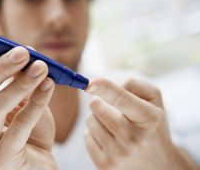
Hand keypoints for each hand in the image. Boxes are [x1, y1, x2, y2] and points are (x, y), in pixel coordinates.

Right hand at [0, 23, 56, 169]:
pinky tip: (49, 86)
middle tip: (22, 51)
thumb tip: (23, 52)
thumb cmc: (29, 130)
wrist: (39, 162)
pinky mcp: (0, 160)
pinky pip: (19, 126)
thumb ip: (17, 79)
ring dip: (20, 83)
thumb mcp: (21, 99)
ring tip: (42, 66)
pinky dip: (36, 102)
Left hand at [84, 78, 198, 169]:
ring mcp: (119, 154)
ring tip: (113, 124)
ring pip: (90, 120)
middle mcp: (134, 138)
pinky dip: (94, 133)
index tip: (89, 83)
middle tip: (111, 107)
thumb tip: (101, 84)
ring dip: (96, 117)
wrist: (159, 164)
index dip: (104, 88)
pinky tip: (109, 138)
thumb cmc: (152, 124)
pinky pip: (87, 136)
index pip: (122, 99)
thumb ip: (132, 84)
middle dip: (99, 100)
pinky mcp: (105, 165)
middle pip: (98, 107)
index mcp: (149, 118)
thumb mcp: (154, 100)